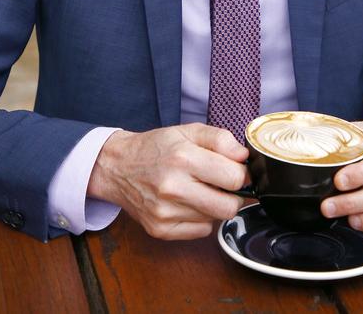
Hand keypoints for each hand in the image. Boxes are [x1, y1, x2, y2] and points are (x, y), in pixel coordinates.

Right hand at [87, 123, 248, 239]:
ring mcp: (165, 212)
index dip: (241, 173)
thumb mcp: (187, 130)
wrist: (118, 167)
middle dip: (233, 195)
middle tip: (222, 184)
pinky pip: (201, 231)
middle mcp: (173, 187)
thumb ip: (220, 139)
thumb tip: (244, 157)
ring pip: (215, 219)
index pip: (234, 178)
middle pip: (229, 207)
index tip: (235, 170)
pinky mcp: (160, 230)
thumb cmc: (155, 147)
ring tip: (197, 189)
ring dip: (214, 205)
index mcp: (183, 157)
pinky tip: (187, 203)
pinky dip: (200, 219)